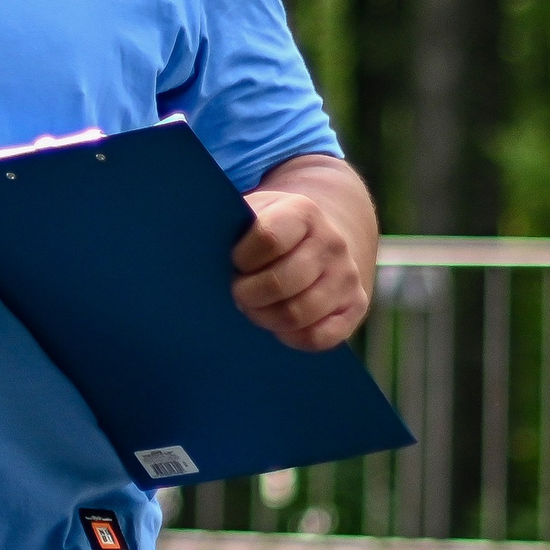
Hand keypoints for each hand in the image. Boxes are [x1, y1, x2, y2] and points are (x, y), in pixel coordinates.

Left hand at [231, 188, 369, 350]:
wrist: (320, 235)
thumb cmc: (269, 229)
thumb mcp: (253, 212)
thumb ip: (230, 225)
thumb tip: (194, 243)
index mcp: (302, 212)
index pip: (268, 238)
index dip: (242, 258)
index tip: (234, 262)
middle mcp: (331, 242)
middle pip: (281, 283)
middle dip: (248, 295)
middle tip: (238, 293)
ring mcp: (347, 275)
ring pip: (298, 313)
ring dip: (265, 318)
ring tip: (253, 309)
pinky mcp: (355, 305)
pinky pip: (320, 337)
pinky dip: (291, 337)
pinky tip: (277, 325)